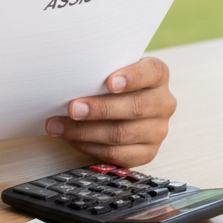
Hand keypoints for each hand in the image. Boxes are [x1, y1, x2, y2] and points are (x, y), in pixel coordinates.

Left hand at [44, 57, 176, 167]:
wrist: (118, 102)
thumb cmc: (108, 80)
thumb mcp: (108, 67)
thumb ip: (98, 68)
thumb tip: (67, 75)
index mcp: (157, 75)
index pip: (152, 72)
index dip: (132, 77)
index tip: (109, 82)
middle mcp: (163, 103)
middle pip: (135, 107)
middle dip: (99, 109)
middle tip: (72, 108)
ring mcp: (157, 130)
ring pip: (122, 134)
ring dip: (86, 131)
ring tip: (59, 126)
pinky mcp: (147, 153)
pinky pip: (117, 155)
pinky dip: (89, 147)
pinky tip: (70, 138)